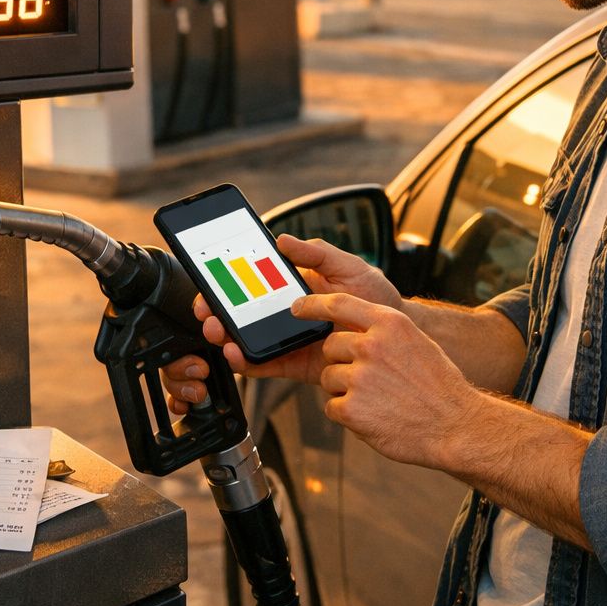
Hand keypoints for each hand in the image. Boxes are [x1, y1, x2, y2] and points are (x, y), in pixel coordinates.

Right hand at [163, 234, 403, 413]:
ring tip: (221, 335)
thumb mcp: (349, 265)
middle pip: (242, 313)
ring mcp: (290, 339)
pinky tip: (239, 357)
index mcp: (294, 285)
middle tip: (209, 314)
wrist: (397, 335)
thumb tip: (283, 240)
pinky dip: (249, 363)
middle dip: (218, 313)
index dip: (226, 283)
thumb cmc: (376, 296)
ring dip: (228, 339)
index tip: (211, 283)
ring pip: (249, 340)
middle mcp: (286, 312)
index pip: (252, 282)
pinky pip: (268, 365)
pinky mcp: (298, 364)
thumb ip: (317, 253)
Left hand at [301, 292, 479, 468]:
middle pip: (331, 346)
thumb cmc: (439, 386)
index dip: (313, 304)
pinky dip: (348, 414)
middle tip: (368, 378)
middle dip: (340, 361)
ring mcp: (360, 378)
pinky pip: (332, 406)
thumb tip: (351, 328)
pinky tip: (375, 416)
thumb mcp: (416, 342)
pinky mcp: (351, 409)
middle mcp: (372, 346)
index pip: (339, 303)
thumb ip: (383, 332)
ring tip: (377, 400)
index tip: (298, 307)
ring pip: (329, 377)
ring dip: (345, 390)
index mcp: (390, 324)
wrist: (456, 426)